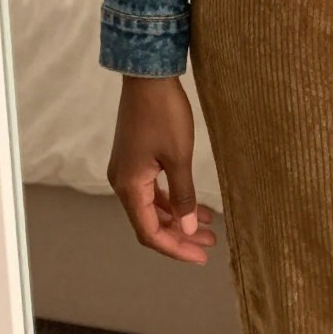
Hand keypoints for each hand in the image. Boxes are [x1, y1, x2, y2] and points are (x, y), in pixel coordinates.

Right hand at [106, 75, 216, 264]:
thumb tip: (189, 229)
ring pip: (152, 206)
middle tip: (210, 244)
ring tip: (209, 226)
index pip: (150, 232)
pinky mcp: (135, 158)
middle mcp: (123, 183)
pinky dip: (172, 200)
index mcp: (129, 187)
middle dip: (180, 236)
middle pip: (150, 223)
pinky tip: (193, 204)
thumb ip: (183, 196)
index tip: (201, 256)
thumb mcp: (179, 157)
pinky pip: (152, 190)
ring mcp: (127, 170)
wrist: (148, 77)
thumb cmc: (164, 115)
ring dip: (178, 218)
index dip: (175, 248)